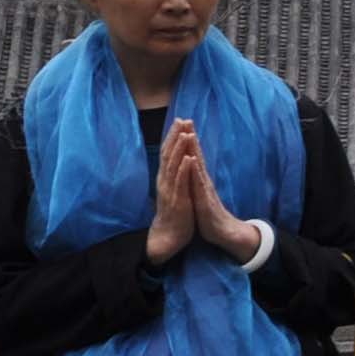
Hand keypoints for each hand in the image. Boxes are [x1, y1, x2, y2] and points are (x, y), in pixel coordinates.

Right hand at [145, 119, 198, 266]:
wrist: (169, 235)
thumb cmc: (174, 211)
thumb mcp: (174, 189)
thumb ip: (174, 174)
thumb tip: (176, 159)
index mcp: (166, 177)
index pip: (168, 152)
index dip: (173, 136)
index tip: (180, 120)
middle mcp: (165, 181)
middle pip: (168, 154)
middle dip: (175, 136)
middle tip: (181, 120)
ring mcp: (170, 190)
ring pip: (173, 166)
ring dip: (179, 149)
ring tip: (185, 134)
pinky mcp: (178, 200)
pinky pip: (181, 183)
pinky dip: (184, 170)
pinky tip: (189, 159)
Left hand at [174, 123, 259, 259]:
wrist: (223, 231)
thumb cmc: (209, 214)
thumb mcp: (199, 194)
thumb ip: (196, 181)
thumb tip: (191, 169)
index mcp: (199, 179)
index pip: (192, 155)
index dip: (187, 140)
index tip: (182, 124)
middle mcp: (203, 179)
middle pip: (196, 154)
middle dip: (191, 137)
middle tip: (187, 119)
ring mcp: (204, 188)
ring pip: (197, 165)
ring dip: (193, 149)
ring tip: (189, 133)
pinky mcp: (205, 198)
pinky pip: (198, 182)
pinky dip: (194, 170)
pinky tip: (192, 160)